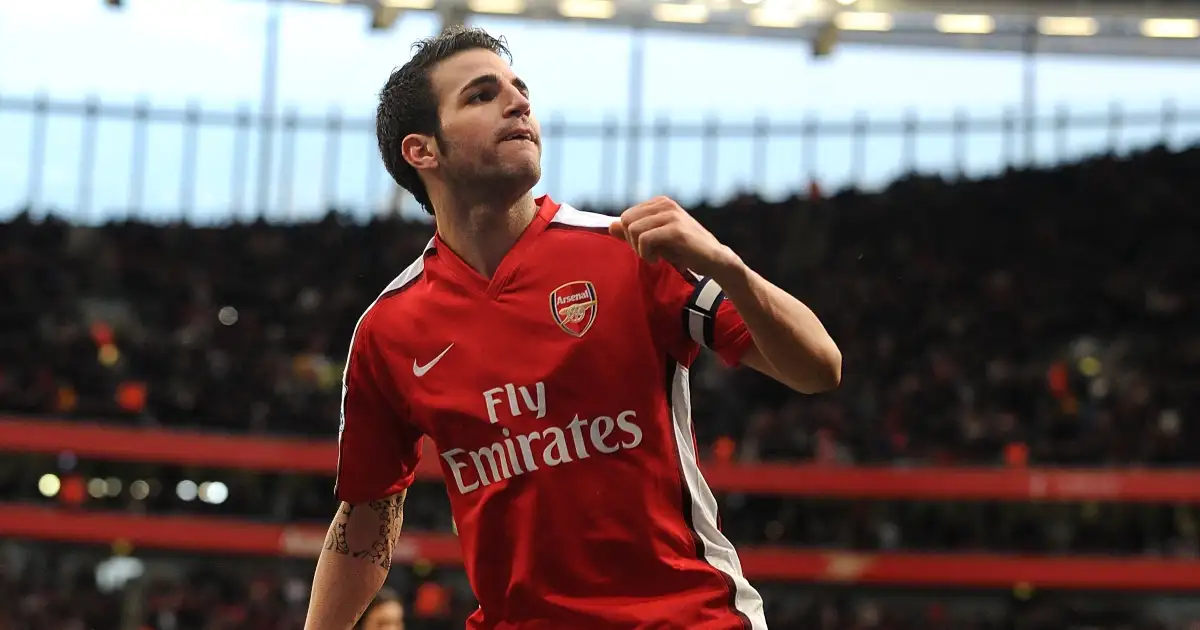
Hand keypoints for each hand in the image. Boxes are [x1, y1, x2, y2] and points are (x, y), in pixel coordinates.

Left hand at [609, 196, 742, 280]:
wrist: (714, 260)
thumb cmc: (684, 250)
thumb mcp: (655, 240)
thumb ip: (633, 232)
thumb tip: (610, 226)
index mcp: (659, 202)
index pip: (626, 217)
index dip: (630, 236)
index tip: (646, 247)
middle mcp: (665, 204)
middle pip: (626, 221)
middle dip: (631, 241)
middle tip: (648, 253)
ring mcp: (671, 214)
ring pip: (633, 229)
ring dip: (639, 249)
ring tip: (654, 256)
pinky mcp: (675, 229)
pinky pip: (644, 239)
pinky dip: (646, 254)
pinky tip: (658, 260)